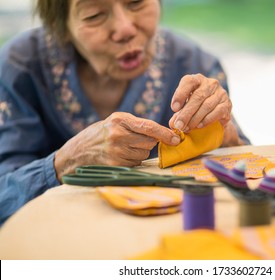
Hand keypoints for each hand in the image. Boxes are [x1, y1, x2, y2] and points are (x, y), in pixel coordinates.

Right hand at [54, 112, 180, 179]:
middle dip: (147, 143)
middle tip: (133, 140)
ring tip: (123, 148)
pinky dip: (132, 161)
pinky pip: (136, 164)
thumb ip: (136, 125)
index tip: (176, 138)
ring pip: (144, 154)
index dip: (165, 133)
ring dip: (139, 153)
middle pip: (149, 142)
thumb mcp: (115, 121)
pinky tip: (120, 156)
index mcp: (119, 120)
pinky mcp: (115, 164)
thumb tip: (162, 134)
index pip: (149, 126)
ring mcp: (116, 151)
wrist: (77, 152)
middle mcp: (118, 135)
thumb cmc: (100, 134)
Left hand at [169, 74, 231, 130]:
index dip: (180, 94)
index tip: (174, 109)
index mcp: (197, 79)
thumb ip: (179, 114)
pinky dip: (207, 120)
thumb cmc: (197, 108)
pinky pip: (217, 112)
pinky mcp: (227, 104)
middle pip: (197, 97)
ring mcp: (221, 93)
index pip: (188, 81)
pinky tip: (199, 126)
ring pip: (206, 105)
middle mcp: (210, 83)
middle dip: (186, 113)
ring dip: (195, 119)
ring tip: (187, 128)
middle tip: (179, 125)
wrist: (216, 115)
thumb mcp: (186, 108)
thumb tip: (173, 123)